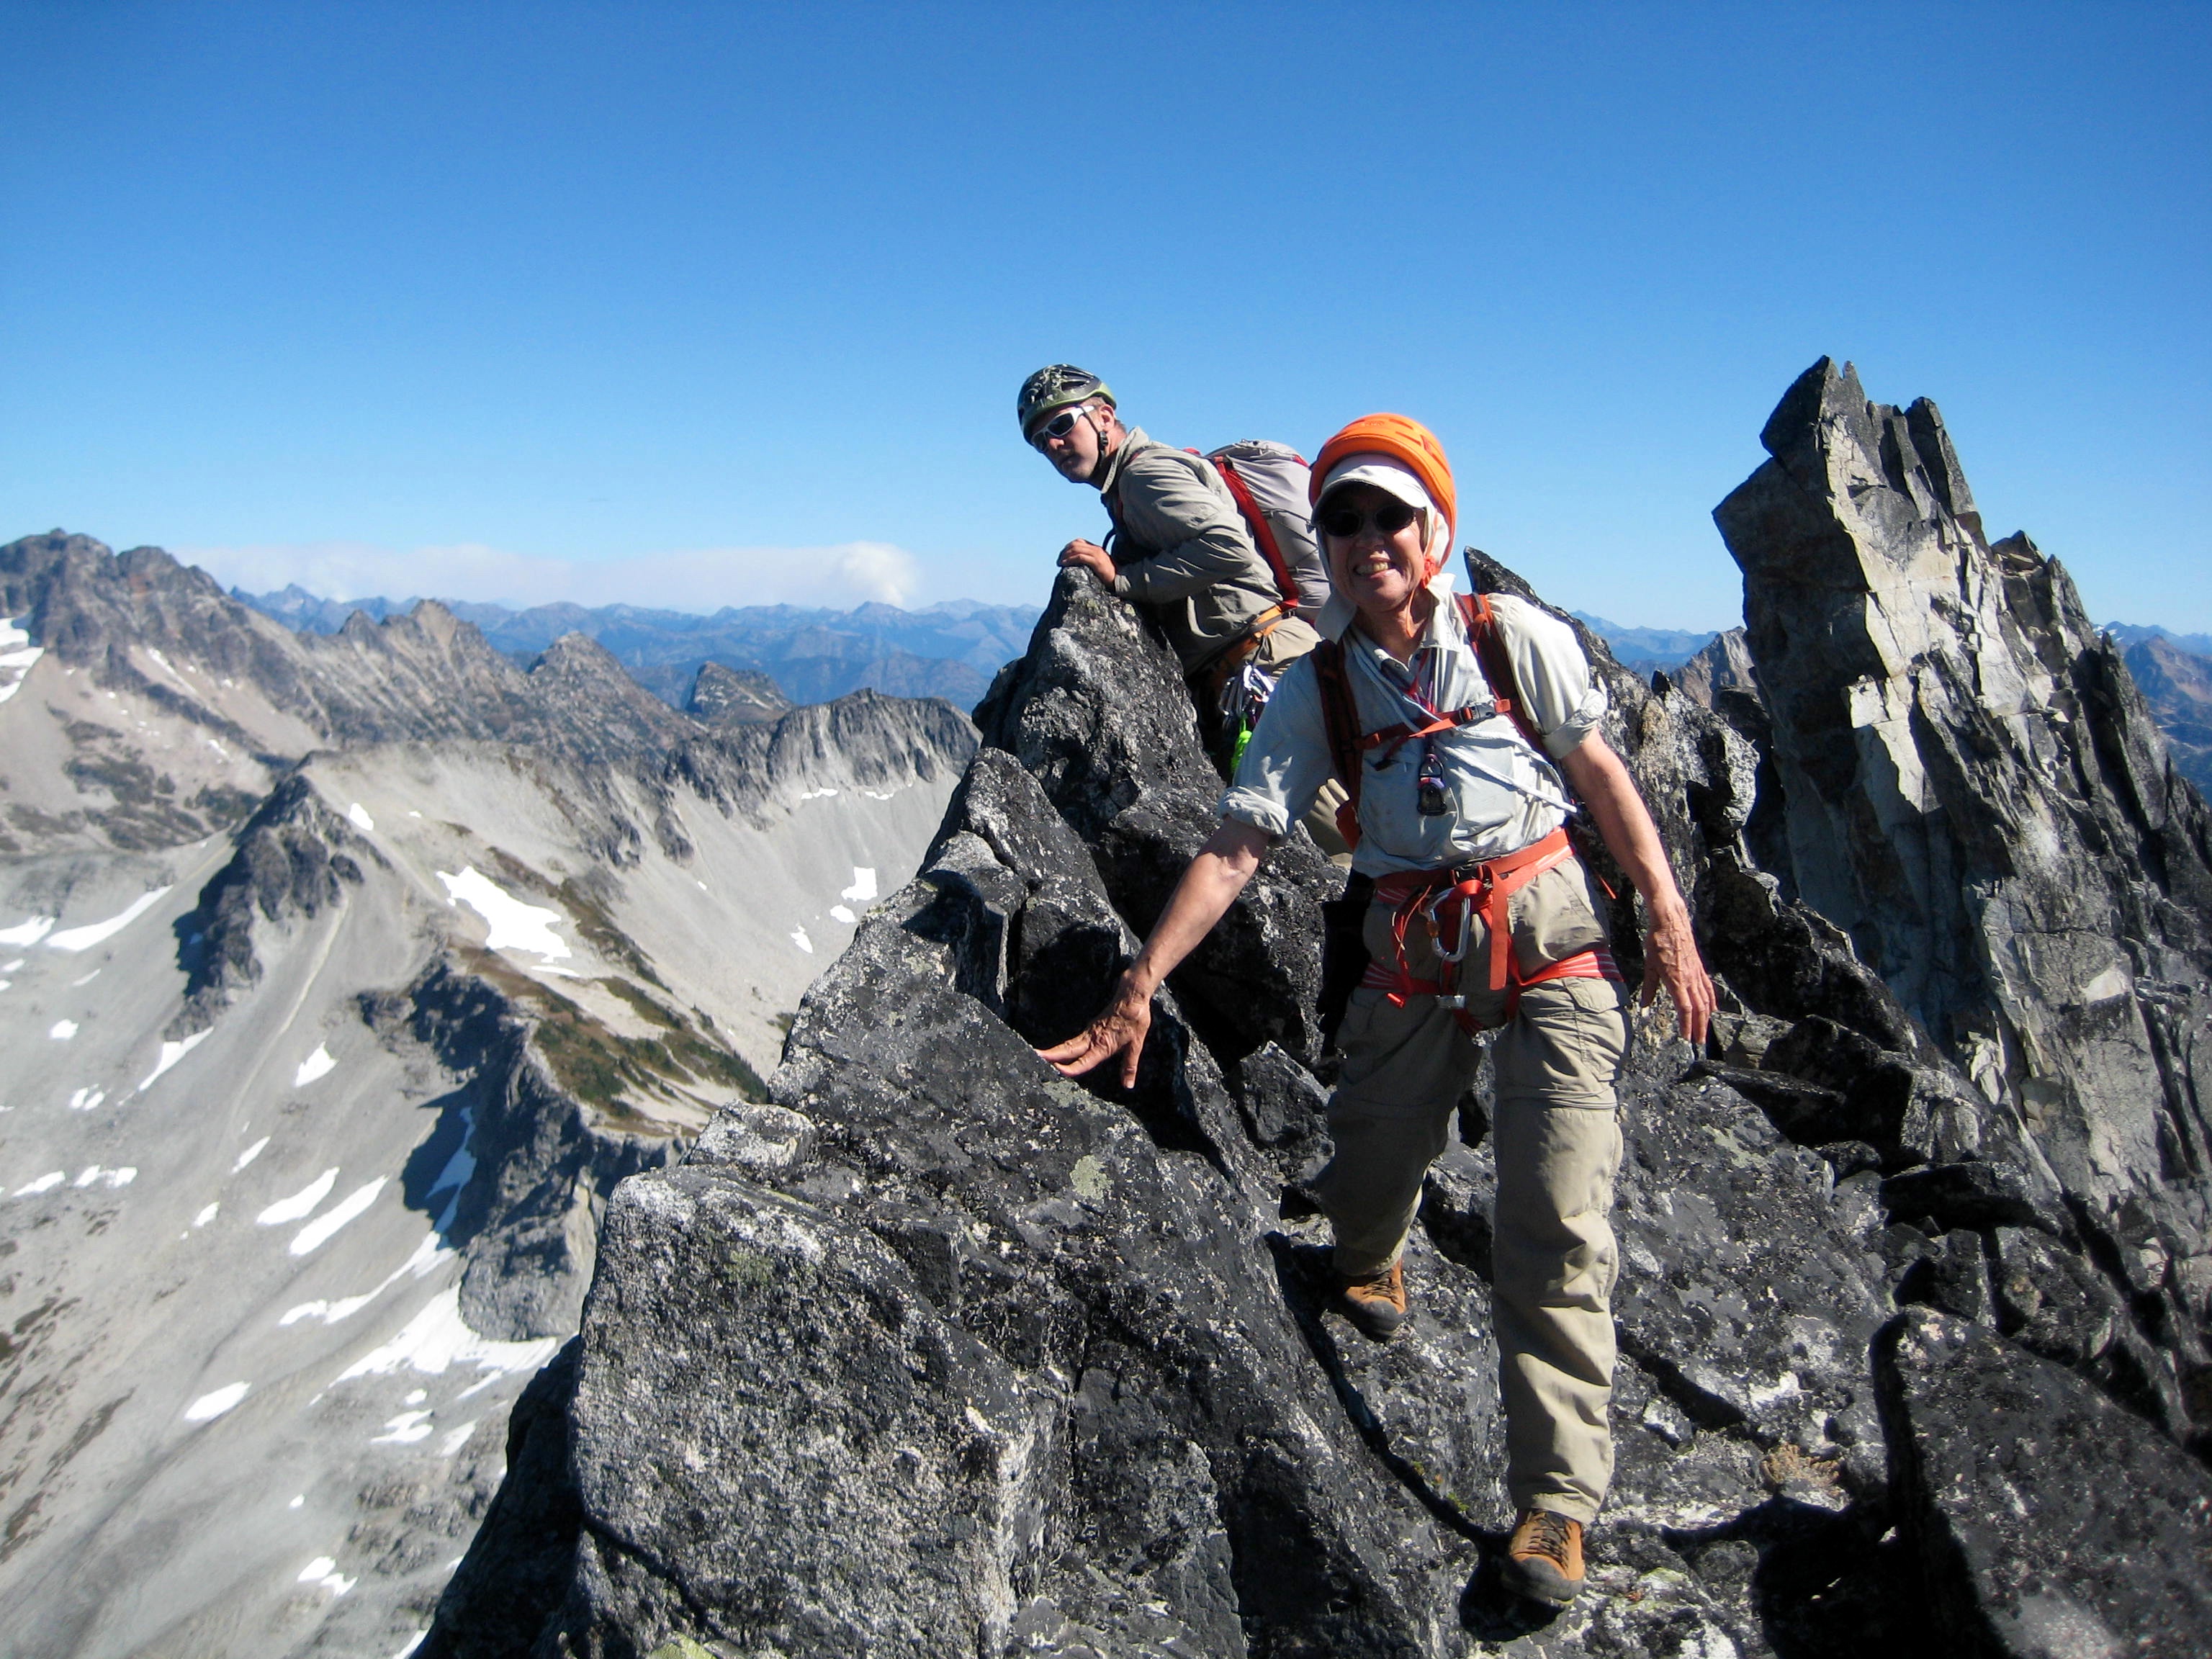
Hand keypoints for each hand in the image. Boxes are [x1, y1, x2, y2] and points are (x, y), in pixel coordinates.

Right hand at [1036, 970, 1151, 1088]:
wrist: (1131, 995)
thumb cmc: (1135, 1019)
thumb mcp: (1136, 1044)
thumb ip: (1130, 1066)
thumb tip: (1127, 1085)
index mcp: (1103, 1045)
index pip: (1084, 1061)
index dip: (1071, 1068)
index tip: (1057, 1071)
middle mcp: (1092, 1039)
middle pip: (1068, 1050)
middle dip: (1051, 1056)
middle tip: (1035, 1059)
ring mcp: (1089, 1032)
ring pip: (1068, 1044)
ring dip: (1054, 1051)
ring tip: (1039, 1056)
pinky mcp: (1090, 1028)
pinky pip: (1074, 1040)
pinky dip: (1063, 1047)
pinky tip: (1059, 1051)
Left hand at [1057, 539, 1116, 585]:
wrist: (1120, 580)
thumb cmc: (1109, 575)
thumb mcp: (1100, 565)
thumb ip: (1091, 561)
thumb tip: (1077, 564)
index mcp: (1096, 548)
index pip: (1079, 542)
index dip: (1068, 547)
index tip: (1062, 556)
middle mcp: (1096, 549)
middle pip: (1075, 544)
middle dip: (1064, 552)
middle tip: (1058, 560)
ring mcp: (1097, 554)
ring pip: (1076, 549)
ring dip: (1065, 556)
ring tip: (1059, 563)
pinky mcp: (1096, 562)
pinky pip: (1079, 557)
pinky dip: (1069, 560)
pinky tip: (1064, 564)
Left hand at [1639, 898, 1714, 1046]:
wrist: (1671, 922)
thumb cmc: (1657, 943)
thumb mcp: (1649, 967)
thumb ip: (1648, 989)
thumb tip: (1644, 1007)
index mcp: (1677, 981)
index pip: (1685, 1009)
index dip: (1687, 1025)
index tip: (1686, 1037)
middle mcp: (1690, 980)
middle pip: (1699, 1009)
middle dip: (1699, 1027)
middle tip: (1699, 1041)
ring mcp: (1697, 974)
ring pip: (1706, 1000)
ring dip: (1706, 1018)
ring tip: (1704, 1030)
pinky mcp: (1699, 968)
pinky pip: (1708, 988)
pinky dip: (1712, 1001)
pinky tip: (1713, 1009)